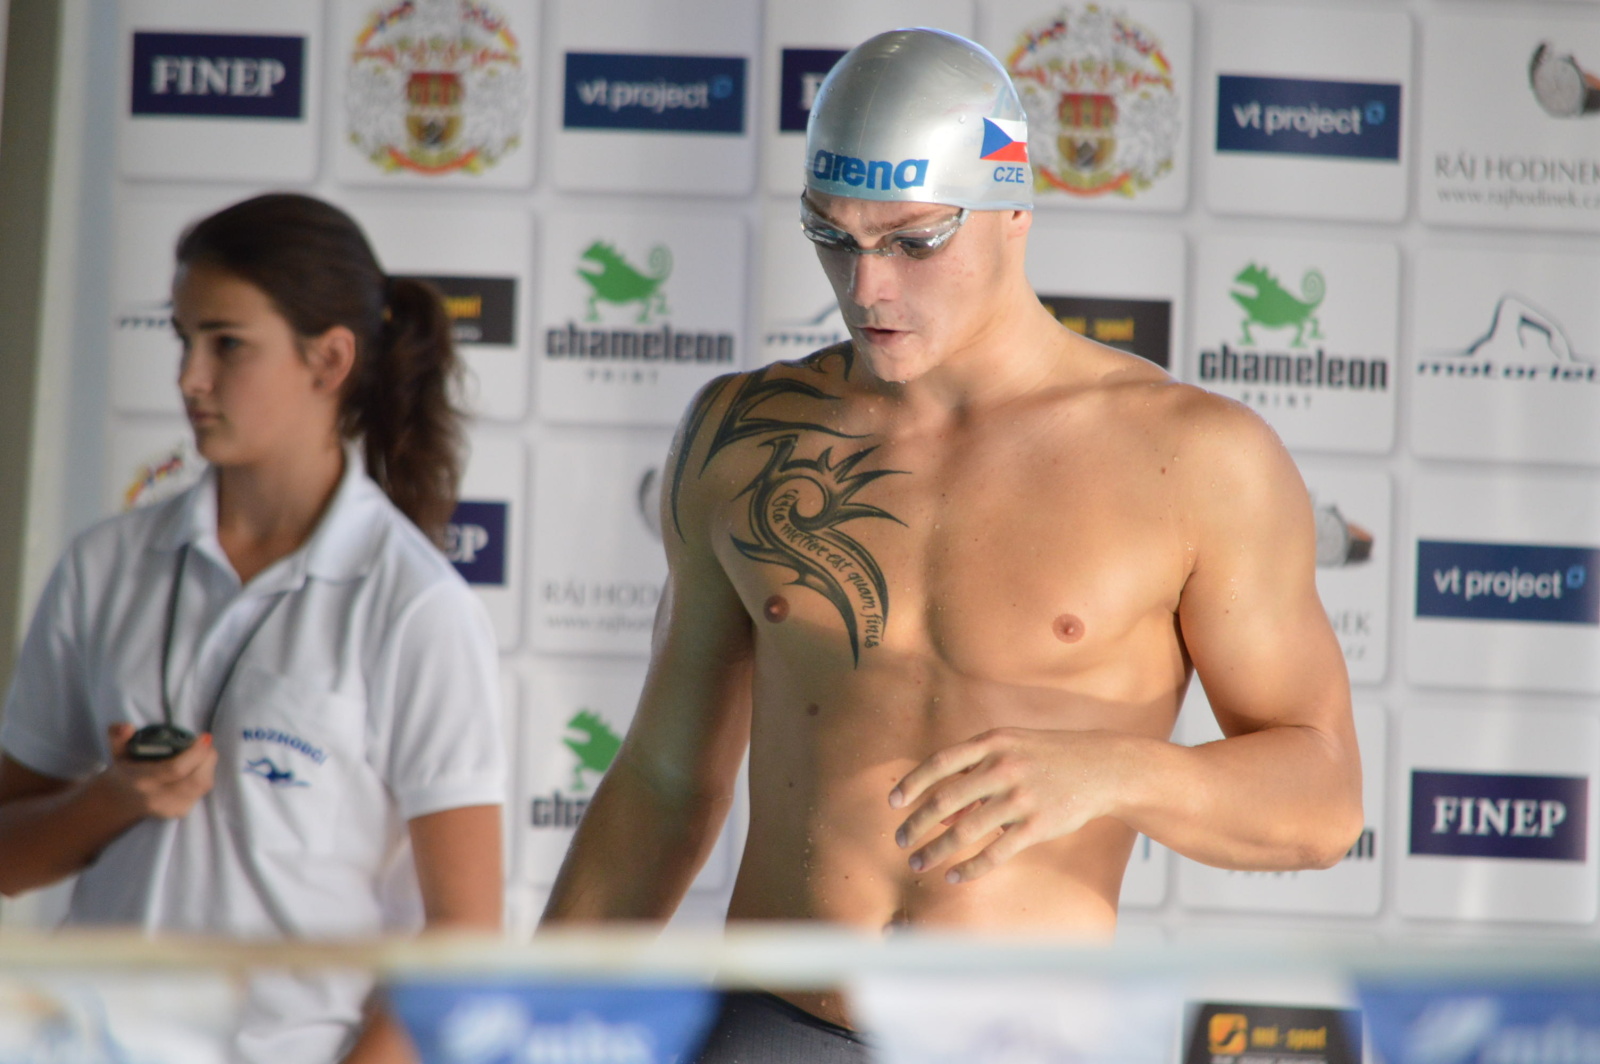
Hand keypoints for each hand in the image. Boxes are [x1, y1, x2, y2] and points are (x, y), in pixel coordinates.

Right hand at [101, 723, 217, 819]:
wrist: (122, 799)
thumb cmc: (126, 769)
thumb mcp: (117, 749)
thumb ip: (118, 735)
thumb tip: (127, 727)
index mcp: (142, 780)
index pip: (175, 769)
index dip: (195, 753)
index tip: (204, 737)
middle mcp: (157, 798)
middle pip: (196, 780)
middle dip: (207, 758)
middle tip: (206, 742)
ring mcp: (170, 808)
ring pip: (202, 786)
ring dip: (209, 766)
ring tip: (205, 752)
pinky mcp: (180, 812)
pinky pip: (201, 792)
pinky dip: (205, 775)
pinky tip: (199, 766)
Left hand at [889, 727, 1123, 883]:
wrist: (1100, 767)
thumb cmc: (1047, 758)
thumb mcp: (1011, 750)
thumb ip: (974, 774)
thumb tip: (940, 815)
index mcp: (993, 743)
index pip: (940, 763)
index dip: (912, 783)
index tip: (893, 802)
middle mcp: (1003, 768)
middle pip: (946, 800)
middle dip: (917, 823)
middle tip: (900, 840)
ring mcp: (1020, 797)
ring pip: (965, 831)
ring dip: (936, 850)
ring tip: (918, 862)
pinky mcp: (1037, 825)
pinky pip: (995, 852)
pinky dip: (970, 868)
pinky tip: (954, 876)